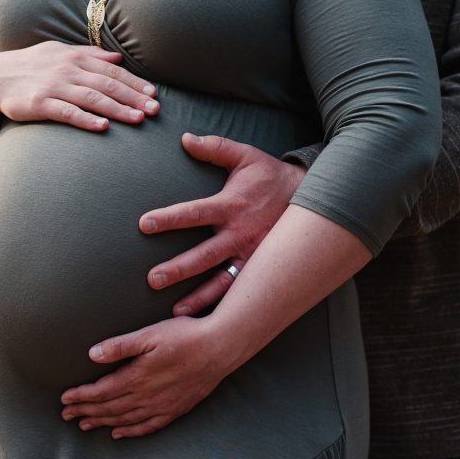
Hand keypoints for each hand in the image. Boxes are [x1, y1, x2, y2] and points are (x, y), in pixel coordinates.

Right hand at [0, 41, 158, 130]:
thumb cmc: (28, 66)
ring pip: (93, 98)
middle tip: (155, 110)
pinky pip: (67, 112)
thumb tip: (117, 58)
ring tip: (138, 119)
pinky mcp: (40, 104)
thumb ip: (88, 54)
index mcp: (74, 57)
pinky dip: (86, 119)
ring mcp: (54, 87)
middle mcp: (67, 70)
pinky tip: (103, 126)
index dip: (134, 83)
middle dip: (134, 98)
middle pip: (107, 85)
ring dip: (118, 109)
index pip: (111, 71)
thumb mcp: (58, 52)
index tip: (153, 94)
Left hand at [60, 317, 229, 437]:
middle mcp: (147, 396)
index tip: (64, 400)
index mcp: (137, 377)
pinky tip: (118, 433)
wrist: (220, 349)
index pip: (101, 391)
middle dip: (85, 411)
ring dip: (102, 422)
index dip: (81, 397)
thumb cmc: (184, 336)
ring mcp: (161, 405)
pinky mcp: (175, 409)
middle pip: (109, 408)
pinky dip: (130, 431)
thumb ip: (120, 346)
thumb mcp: (149, 335)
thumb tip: (92, 354)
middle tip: (66, 416)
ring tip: (85, 425)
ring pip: (125, 419)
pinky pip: (147, 426)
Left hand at [140, 133, 305, 315]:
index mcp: (231, 206)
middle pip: (204, 255)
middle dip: (179, 268)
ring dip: (199, 297)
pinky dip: (223, 305)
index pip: (194, 213)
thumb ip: (215, 147)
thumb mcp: (245, 156)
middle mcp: (240, 235)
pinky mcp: (260, 269)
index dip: (169, 218)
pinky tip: (205, 321)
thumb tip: (185, 138)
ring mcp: (251, 256)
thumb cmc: (271, 176)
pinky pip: (239, 290)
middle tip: (152, 279)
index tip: (144, 224)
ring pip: (222, 281)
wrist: (315, 199)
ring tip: (175, 311)